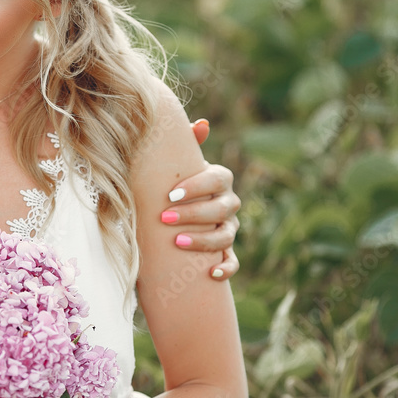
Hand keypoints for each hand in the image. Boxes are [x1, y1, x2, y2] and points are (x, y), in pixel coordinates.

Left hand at [163, 119, 241, 280]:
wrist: (170, 210)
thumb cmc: (172, 181)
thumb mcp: (175, 163)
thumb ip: (185, 143)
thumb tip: (202, 124)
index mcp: (219, 179)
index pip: (218, 179)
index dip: (197, 186)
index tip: (170, 194)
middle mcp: (228, 203)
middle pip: (221, 208)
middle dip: (193, 213)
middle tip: (165, 218)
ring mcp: (228, 227)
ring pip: (226, 235)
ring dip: (204, 240)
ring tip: (177, 242)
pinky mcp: (225, 251)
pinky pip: (232, 261)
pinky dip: (226, 268)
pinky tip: (212, 273)